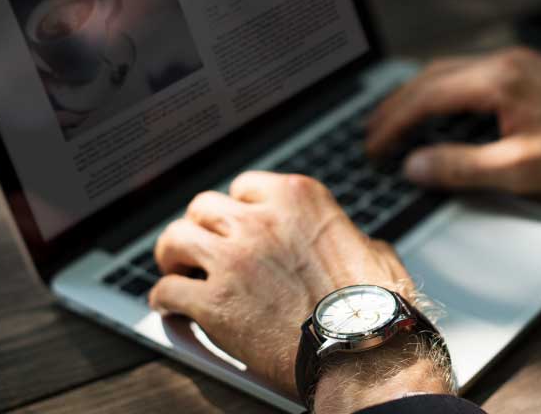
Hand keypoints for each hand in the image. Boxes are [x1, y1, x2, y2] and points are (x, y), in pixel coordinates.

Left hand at [148, 172, 419, 396]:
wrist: (363, 352)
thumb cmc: (375, 308)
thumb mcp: (372, 251)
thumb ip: (346, 238)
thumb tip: (350, 244)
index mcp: (298, 199)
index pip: (245, 186)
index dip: (238, 209)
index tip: (236, 224)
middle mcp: (259, 220)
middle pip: (203, 207)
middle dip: (201, 228)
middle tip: (201, 247)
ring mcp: (232, 260)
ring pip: (174, 239)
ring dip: (173, 256)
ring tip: (177, 269)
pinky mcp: (213, 303)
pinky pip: (167, 290)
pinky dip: (165, 299)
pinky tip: (170, 306)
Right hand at [366, 47, 540, 193]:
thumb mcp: (522, 169)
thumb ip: (462, 167)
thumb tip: (415, 165)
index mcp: (498, 81)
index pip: (426, 97)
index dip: (392, 123)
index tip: (373, 146)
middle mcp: (502, 62)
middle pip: (429, 77)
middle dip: (395, 106)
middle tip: (371, 135)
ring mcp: (513, 62)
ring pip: (446, 72)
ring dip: (416, 97)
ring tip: (394, 124)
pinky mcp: (523, 71)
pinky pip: (466, 75)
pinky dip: (439, 93)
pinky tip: (437, 113)